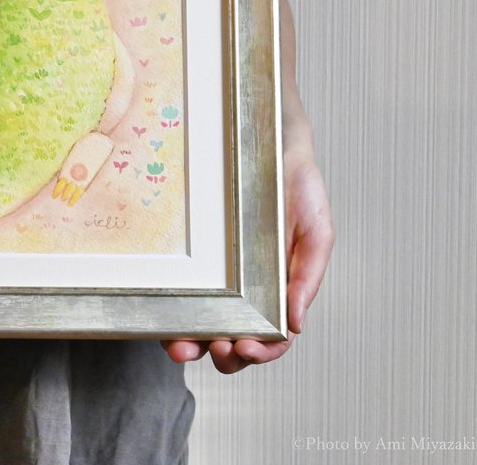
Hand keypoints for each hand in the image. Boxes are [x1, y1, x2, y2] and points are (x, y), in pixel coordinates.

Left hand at [162, 0, 333, 372]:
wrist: (261, 123)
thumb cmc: (292, 174)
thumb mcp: (314, 222)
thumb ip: (308, 271)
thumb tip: (294, 323)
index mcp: (276, 281)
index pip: (271, 333)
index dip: (259, 351)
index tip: (244, 348)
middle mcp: (242, 281)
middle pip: (230, 333)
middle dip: (218, 353)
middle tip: (204, 351)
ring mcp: (213, 267)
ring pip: (200, 317)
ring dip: (190, 340)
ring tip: (179, 346)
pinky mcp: (186, 248)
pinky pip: (177, 285)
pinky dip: (171, 307)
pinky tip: (162, 313)